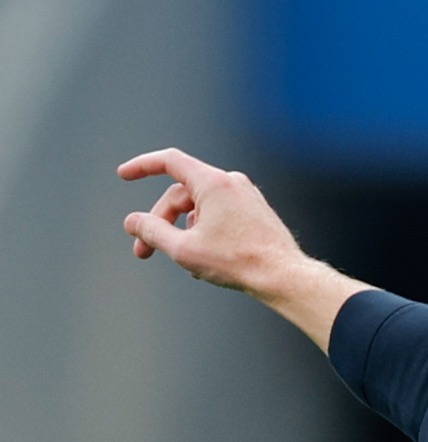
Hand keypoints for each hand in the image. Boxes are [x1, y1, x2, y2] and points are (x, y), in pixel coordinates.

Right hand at [117, 148, 303, 298]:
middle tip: (144, 251)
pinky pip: (221, 216)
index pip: (169, 161)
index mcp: (212, 182)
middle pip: (182, 195)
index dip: (142, 166)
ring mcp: (246, 196)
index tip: (124, 176)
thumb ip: (153, 233)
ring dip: (184, 232)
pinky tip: (206, 261)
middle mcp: (231, 182)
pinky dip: (205, 233)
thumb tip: (132, 223)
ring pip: (201, 208)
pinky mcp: (256, 212)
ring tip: (186, 263)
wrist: (284, 277)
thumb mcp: (185, 250)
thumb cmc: (239, 263)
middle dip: (160, 222)